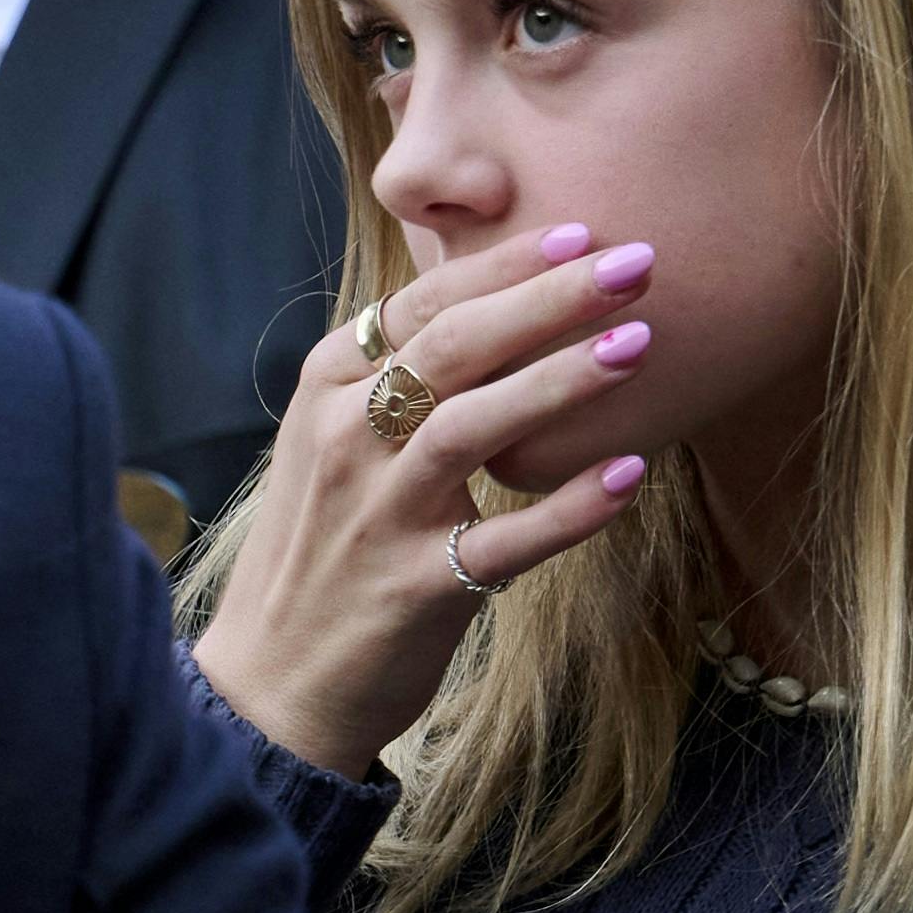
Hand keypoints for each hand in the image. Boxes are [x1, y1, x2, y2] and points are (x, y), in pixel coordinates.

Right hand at [192, 226, 665, 778]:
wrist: (272, 680)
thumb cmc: (324, 549)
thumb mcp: (334, 445)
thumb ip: (394, 377)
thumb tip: (488, 303)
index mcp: (326, 392)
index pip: (419, 306)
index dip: (502, 265)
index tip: (579, 232)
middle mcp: (346, 442)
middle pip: (452, 348)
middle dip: (547, 298)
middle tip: (635, 264)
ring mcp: (379, 516)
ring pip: (472, 428)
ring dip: (560, 382)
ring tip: (640, 345)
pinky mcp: (414, 588)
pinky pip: (503, 542)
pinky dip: (566, 510)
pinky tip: (627, 476)